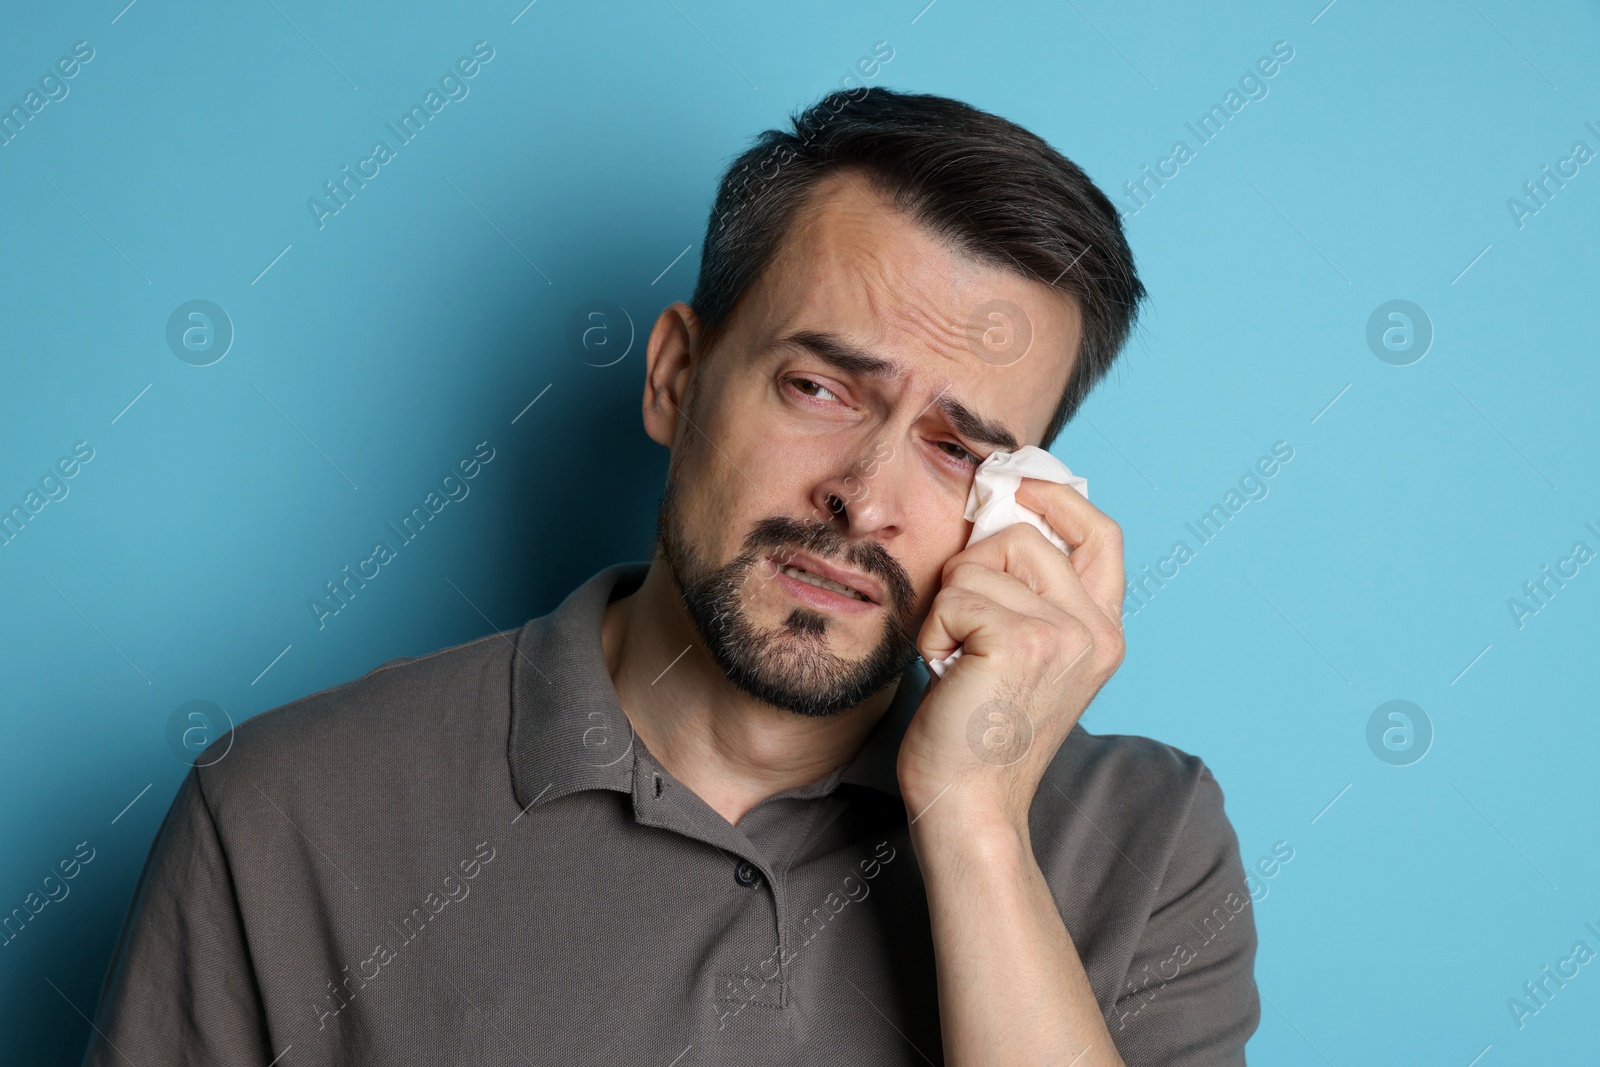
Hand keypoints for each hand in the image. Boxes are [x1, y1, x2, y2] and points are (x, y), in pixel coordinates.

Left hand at [896, 476, 1125, 832]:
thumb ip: (1028, 591)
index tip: (1016, 484)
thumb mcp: (1019, 650)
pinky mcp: (1022, 641)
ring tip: (957, 657)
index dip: (1058, 499)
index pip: (1101, 534)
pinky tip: (946, 670)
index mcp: (1102, 630)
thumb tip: (999, 510)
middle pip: (1024, 535)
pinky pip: (956, 593)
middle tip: (962, 627)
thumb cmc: (977, 729)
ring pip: (982, 561)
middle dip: (973, 568)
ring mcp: (1065, 634)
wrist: (967, 802)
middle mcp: (1096, 630)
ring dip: (950, 603)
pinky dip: (935, 628)